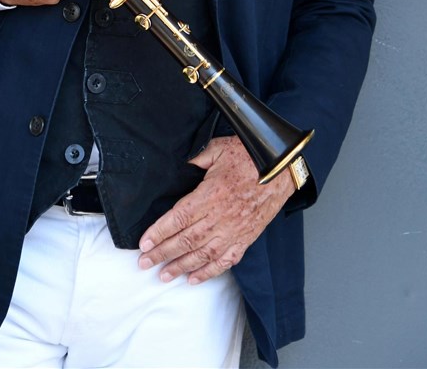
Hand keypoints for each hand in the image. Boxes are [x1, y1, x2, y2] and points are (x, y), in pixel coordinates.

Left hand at [138, 136, 293, 283]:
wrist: (281, 169)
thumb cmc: (250, 157)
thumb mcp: (219, 148)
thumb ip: (198, 158)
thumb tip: (184, 165)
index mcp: (210, 194)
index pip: (178, 218)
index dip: (159, 232)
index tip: (144, 243)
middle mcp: (220, 217)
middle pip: (185, 240)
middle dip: (162, 253)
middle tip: (144, 263)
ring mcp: (233, 230)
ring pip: (203, 254)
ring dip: (181, 266)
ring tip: (164, 275)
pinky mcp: (245, 239)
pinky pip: (225, 261)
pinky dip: (209, 272)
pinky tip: (193, 278)